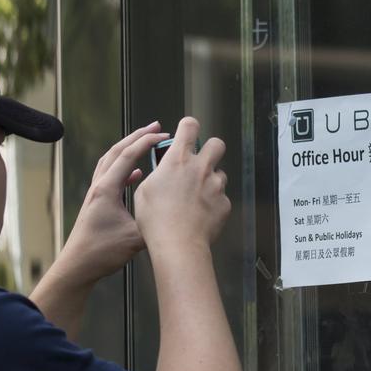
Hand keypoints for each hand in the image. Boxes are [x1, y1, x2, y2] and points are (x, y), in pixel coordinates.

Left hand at [60, 122, 168, 284]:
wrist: (77, 266)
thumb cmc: (101, 252)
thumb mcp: (135, 237)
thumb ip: (154, 221)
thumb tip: (174, 211)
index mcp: (107, 189)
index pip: (128, 156)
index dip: (146, 142)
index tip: (163, 134)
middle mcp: (99, 186)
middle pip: (117, 151)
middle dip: (137, 136)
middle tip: (156, 127)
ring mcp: (96, 193)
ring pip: (112, 161)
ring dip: (129, 149)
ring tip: (147, 143)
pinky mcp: (97, 202)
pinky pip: (111, 176)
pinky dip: (125, 168)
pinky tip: (137, 175)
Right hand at [135, 117, 230, 252]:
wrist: (178, 244)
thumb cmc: (157, 220)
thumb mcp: (145, 190)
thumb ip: (159, 175)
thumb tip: (164, 173)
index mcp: (178, 160)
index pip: (189, 126)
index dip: (188, 126)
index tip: (187, 130)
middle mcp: (200, 168)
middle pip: (216, 144)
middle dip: (210, 149)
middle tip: (200, 161)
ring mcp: (216, 185)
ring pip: (220, 173)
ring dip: (211, 180)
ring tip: (196, 197)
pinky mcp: (225, 203)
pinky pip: (222, 197)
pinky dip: (213, 203)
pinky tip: (201, 214)